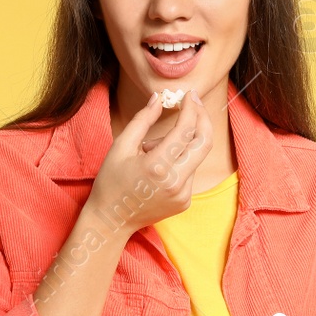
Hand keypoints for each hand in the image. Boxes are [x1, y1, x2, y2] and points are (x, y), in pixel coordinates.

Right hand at [87, 89, 212, 231]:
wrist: (111, 221)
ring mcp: (183, 194)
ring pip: (195, 156)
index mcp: (157, 167)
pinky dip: (179, 161)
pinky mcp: (185, 201)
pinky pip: (190, 171)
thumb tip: (159, 98)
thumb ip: (142, 120)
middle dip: (203, 118)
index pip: (185, 130)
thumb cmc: (111, 182)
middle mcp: (175, 182)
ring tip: (152, 150)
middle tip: (194, 103)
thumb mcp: (121, 147)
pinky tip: (157, 168)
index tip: (188, 95)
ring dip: (182, 144)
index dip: (191, 108)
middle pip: (204, 142)